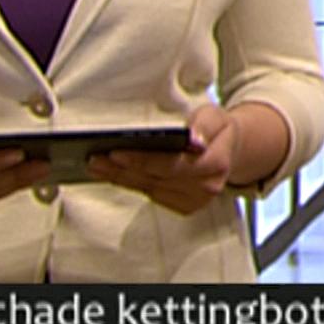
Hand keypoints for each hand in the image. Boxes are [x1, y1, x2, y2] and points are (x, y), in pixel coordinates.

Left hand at [86, 104, 235, 215]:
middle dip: (122, 168)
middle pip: (155, 179)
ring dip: (120, 177)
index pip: (171, 165)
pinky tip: (111, 173)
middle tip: (94, 158)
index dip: (142, 160)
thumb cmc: (217, 130)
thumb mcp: (216, 116)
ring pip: (149, 189)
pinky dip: (130, 183)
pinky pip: (151, 195)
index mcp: (215, 164)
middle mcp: (205, 188)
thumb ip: (205, 125)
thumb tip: (193, 139)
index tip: (116, 152)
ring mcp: (194, 200)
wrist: (228, 149)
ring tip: (96, 164)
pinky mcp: (184, 206)